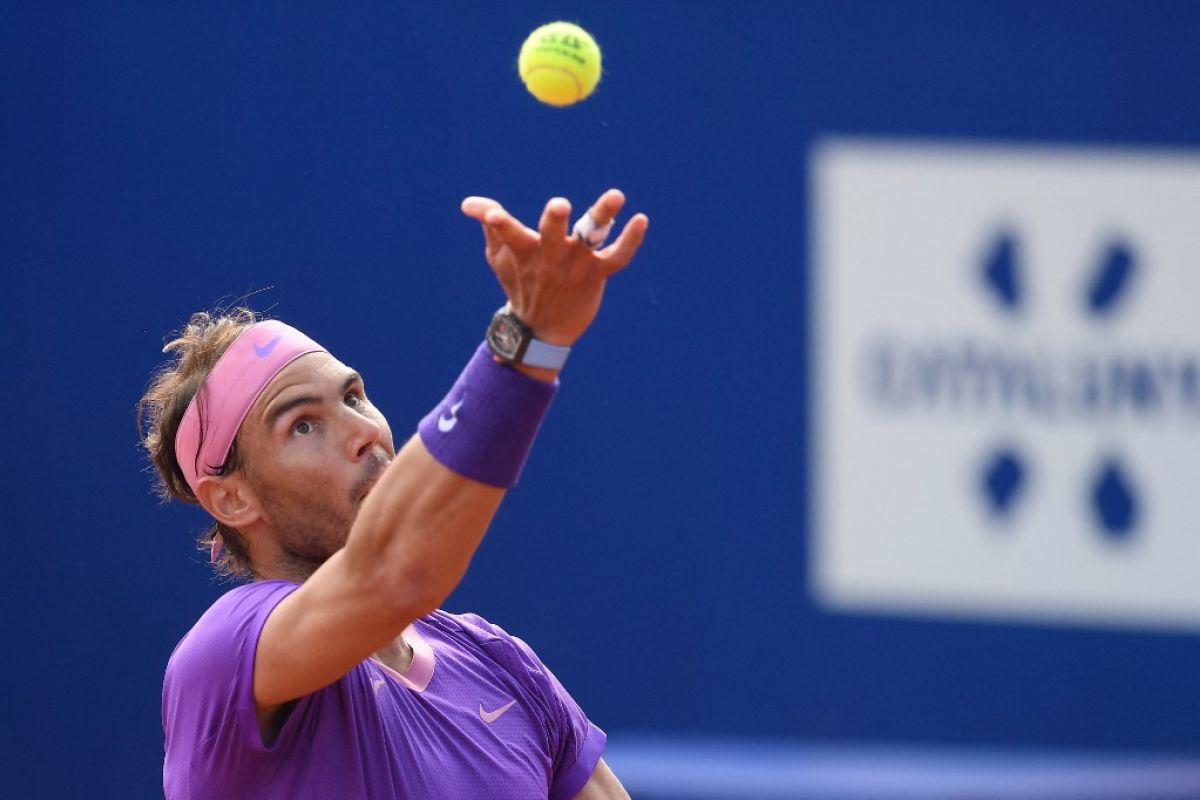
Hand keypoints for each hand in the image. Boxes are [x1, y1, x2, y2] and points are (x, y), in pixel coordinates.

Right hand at [460, 189, 647, 346]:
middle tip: (559, 205)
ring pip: (590, 237)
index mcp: (524, 252)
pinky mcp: (598, 273)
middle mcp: (550, 258)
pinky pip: (618, 256)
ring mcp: (576, 266)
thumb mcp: (499, 257)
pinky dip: (631, 240)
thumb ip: (490, 224)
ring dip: (602, 215)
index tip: (492, 215)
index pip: (509, 235)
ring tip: (615, 195)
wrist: (543, 330)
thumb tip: (468, 203)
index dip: (500, 224)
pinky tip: (641, 219)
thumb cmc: (520, 284)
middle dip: (554, 221)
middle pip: (552, 235)